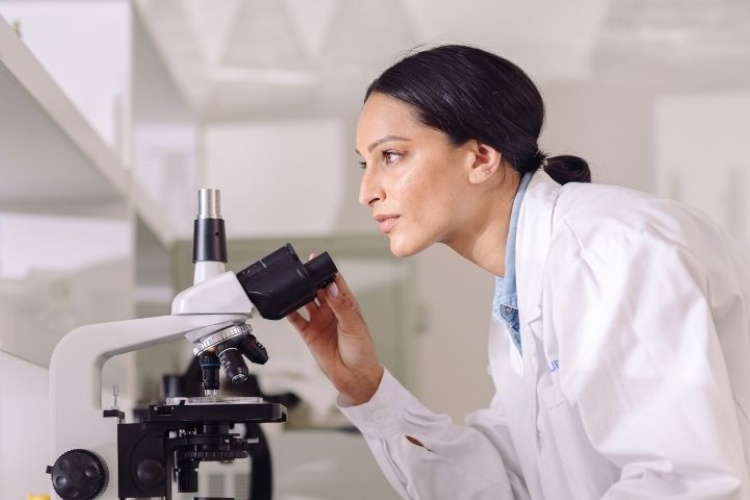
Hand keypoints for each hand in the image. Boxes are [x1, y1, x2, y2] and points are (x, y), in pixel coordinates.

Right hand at [286, 272, 383, 404]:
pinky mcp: (309, 333)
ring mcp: (320, 321)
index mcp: (346, 305)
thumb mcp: (353, 325)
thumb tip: (331, 288)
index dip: (327, 271)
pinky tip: (284, 305)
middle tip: (302, 271)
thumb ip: (341, 306)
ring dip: (300, 293)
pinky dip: (289, 312)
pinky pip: (296, 320)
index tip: (318, 261)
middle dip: (311, 279)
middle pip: (318, 289)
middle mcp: (332, 311)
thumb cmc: (362, 351)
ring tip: (293, 285)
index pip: (335, 283)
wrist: (354, 376)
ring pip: (306, 301)